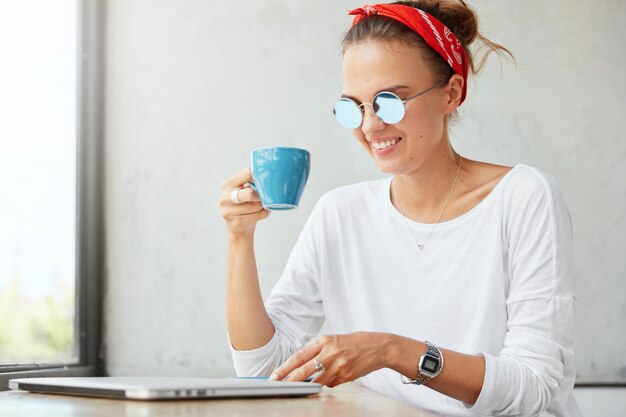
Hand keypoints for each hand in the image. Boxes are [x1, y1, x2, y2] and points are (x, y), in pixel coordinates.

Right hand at [219, 168, 269, 236]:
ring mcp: (229, 211)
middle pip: (250, 194)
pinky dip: (265, 213)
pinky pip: (260, 214)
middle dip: (260, 195)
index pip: (247, 173)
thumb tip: (267, 177)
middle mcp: (225, 197)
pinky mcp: (237, 222)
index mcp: (227, 184)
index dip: (258, 177)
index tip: (262, 183)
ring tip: (261, 205)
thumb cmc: (244, 204)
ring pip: (257, 205)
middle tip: (263, 197)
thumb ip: (250, 183)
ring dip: (264, 205)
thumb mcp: (242, 190)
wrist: (238, 227)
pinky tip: (261, 212)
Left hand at [270, 332, 390, 387]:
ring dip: (308, 384)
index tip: (275, 375)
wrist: (379, 347)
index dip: (285, 367)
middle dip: (288, 380)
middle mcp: (329, 353)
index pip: (299, 356)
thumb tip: (302, 364)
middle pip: (303, 370)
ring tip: (303, 385)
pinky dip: (327, 382)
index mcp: (324, 341)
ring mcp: (338, 366)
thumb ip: (318, 349)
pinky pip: (330, 384)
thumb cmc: (356, 342)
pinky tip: (334, 375)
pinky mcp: (345, 376)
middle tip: (277, 385)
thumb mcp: (334, 339)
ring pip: (316, 381)